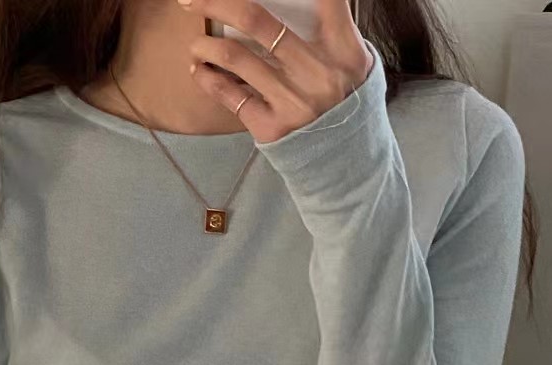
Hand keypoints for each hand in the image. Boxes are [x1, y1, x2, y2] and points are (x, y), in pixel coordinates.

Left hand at [179, 0, 373, 142]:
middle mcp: (317, 73)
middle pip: (256, 20)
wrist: (343, 162)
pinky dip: (208, 78)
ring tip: (197, 44)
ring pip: (234, 56)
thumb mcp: (354, 63)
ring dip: (206, 45)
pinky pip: (230, 96)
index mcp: (343, 49)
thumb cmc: (344, 101)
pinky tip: (199, 70)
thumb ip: (333, 29)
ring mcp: (292, 101)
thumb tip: (299, 0)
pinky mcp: (271, 127)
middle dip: (216, 2)